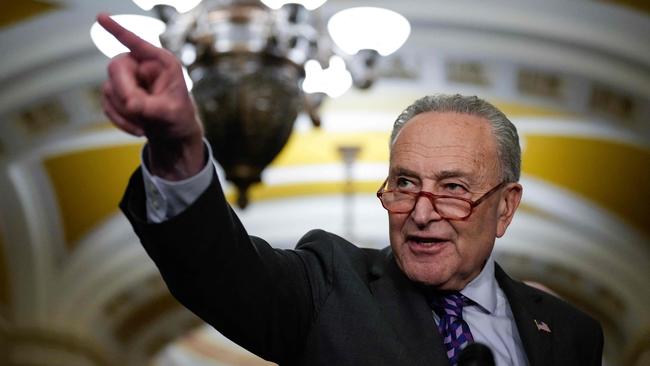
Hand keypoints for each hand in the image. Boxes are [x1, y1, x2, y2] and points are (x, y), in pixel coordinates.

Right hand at [97, 13, 204, 179]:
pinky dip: (120, 119)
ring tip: (146, 123)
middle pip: (116, 67)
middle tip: (138, 109)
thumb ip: (151, 107)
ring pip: (108, 88)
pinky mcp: (116, 93)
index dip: (118, 30)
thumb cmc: (178, 117)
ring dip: (125, 111)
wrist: (172, 133)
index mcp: (161, 63)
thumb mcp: (171, 114)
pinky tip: (138, 128)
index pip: (137, 43)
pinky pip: (106, 103)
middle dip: (124, 92)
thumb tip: (131, 104)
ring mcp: (127, 78)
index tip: (100, 16)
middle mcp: (142, 65)